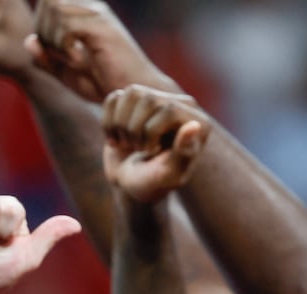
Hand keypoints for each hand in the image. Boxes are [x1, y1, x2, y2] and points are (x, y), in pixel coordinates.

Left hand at [27, 0, 172, 103]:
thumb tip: (29, 41)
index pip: (46, 3)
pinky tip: (79, 61)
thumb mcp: (67, 75)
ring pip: (55, 10)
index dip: (40, 28)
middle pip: (47, 2)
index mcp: (83, 13)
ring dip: (54, 40)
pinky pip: (67, 26)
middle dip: (44, 32)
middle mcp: (91, 7)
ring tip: (72, 60)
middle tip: (61, 57)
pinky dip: (65, 46)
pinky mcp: (103, 27)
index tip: (55, 54)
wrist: (133, 97)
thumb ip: (46, 59)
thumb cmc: (105, 86)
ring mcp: (98, 14)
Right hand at [102, 85, 209, 201]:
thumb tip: (194, 125)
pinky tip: (117, 139)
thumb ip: (183, 153)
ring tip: (130, 144)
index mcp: (199, 123)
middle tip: (139, 150)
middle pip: (148, 99)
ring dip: (121, 125)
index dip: (150, 132)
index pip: (168, 110)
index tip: (151, 152)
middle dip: (135, 130)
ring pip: (131, 94)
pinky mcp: (134, 101)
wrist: (131, 187)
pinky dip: (108, 122)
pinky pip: (114, 98)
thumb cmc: (154, 184)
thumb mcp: (169, 176)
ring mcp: (158, 100)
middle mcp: (182, 106)